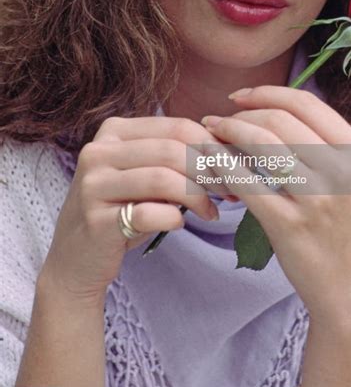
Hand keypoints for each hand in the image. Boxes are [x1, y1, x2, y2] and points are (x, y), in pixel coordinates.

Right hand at [41, 116, 231, 301]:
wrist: (77, 260)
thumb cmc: (122, 210)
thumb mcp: (145, 174)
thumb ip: (176, 157)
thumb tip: (230, 150)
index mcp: (114, 131)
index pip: (177, 127)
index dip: (213, 146)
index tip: (237, 167)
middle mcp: (98, 151)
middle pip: (172, 150)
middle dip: (210, 171)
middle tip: (230, 192)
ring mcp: (93, 185)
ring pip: (163, 179)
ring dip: (198, 197)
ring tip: (210, 212)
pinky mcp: (96, 220)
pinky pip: (150, 213)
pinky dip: (174, 218)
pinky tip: (180, 224)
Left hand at [201, 86, 350, 324]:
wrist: (350, 288)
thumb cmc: (340, 227)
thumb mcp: (347, 177)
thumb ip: (317, 142)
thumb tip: (264, 109)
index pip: (304, 102)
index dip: (265, 93)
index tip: (239, 98)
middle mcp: (341, 169)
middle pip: (278, 119)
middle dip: (239, 115)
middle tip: (215, 120)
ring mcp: (317, 197)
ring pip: (260, 144)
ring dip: (226, 134)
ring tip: (209, 136)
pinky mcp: (289, 224)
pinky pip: (245, 181)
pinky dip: (221, 165)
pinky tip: (209, 163)